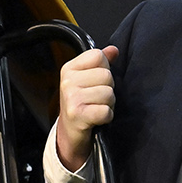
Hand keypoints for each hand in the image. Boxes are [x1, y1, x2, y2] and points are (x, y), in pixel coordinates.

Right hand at [55, 45, 118, 171]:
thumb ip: (100, 62)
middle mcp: (67, 82)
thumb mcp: (86, 79)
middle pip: (107, 75)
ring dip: (108, 104)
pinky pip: (106, 111)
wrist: (69, 132)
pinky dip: (107, 117)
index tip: (95, 81)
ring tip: (96, 108)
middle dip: (108, 89)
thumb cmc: (80, 103)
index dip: (104, 68)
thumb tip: (114, 50)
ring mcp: (71, 99)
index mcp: (69, 68)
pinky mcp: (77, 115)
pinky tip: (97, 118)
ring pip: (109, 93)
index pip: (98, 56)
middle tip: (96, 98)